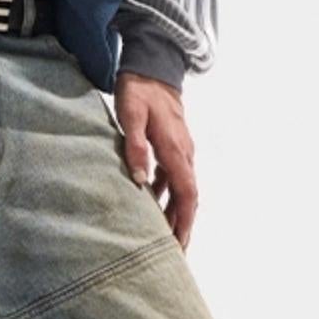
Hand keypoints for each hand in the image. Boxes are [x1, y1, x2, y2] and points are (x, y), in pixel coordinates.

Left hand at [113, 71, 197, 248]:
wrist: (153, 65)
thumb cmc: (139, 89)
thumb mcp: (130, 114)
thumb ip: (135, 146)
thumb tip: (140, 181)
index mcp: (175, 150)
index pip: (187, 194)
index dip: (184, 221)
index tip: (180, 245)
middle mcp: (183, 152)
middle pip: (188, 197)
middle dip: (182, 225)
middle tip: (173, 253)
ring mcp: (180, 149)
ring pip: (181, 188)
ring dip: (174, 212)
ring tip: (163, 236)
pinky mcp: (172, 145)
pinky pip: (173, 177)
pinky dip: (166, 195)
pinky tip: (151, 204)